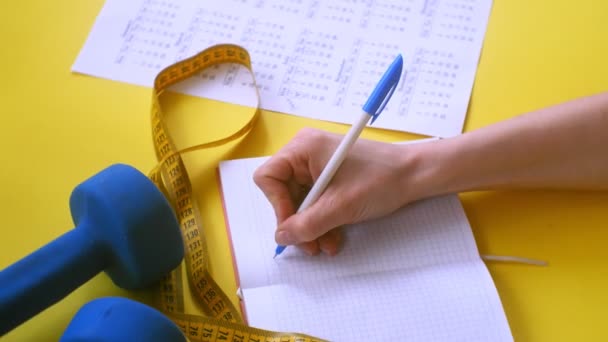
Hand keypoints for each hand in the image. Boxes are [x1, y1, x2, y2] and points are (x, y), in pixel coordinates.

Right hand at [253, 128, 431, 255]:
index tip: (294, 227)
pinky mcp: (330, 177)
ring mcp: (318, 165)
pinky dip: (322, 221)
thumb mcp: (340, 206)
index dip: (277, 205)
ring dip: (311, 227)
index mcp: (302, 148)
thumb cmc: (380, 180)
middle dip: (297, 222)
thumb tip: (281, 237)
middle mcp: (305, 153)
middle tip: (310, 246)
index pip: (269, 177)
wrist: (415, 175)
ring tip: (326, 246)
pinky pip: (315, 202)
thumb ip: (307, 224)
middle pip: (283, 193)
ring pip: (300, 202)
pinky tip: (333, 237)